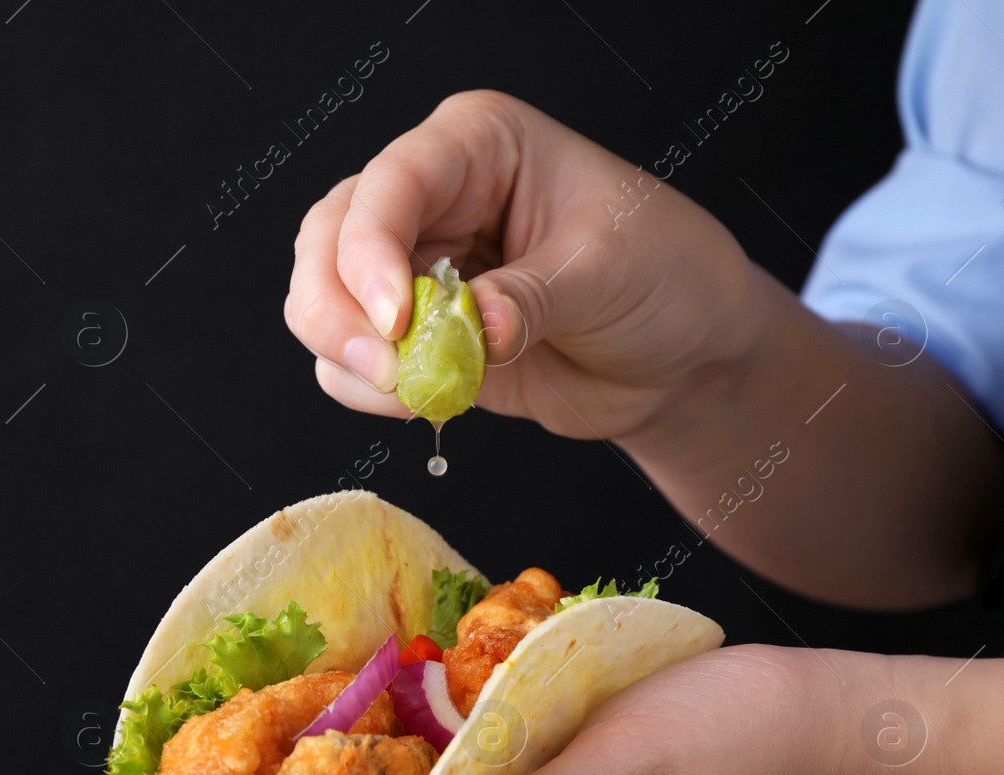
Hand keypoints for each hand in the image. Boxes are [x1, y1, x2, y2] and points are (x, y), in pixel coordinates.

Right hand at [285, 89, 761, 441]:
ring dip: (347, 357)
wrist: (682, 358)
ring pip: (321, 300)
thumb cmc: (666, 277)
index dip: (371, 252)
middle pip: (329, 240)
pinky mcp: (411, 334)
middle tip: (387, 369)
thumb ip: (531, 297)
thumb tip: (472, 327)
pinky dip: (365, 391)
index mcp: (477, 145)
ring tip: (414, 390)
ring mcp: (412, 266)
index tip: (394, 322)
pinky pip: (348, 362)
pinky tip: (422, 399)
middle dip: (339, 311)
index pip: (390, 184)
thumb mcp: (608, 272)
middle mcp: (430, 196)